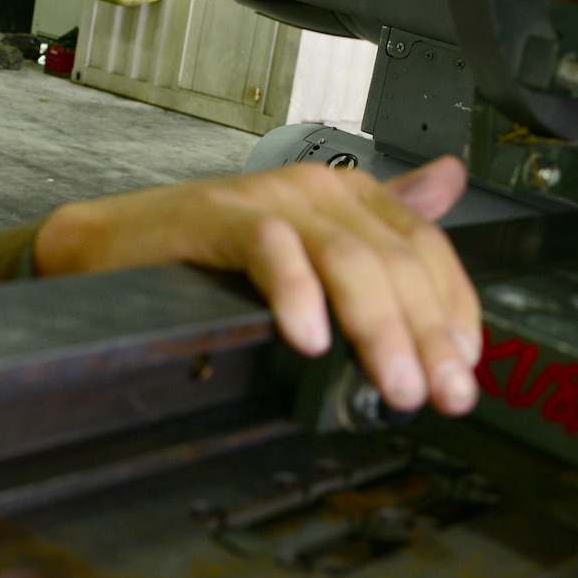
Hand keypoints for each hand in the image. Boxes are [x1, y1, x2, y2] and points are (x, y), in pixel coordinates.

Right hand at [34, 157, 483, 416]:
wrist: (111, 246)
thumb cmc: (208, 255)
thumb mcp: (309, 243)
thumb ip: (380, 223)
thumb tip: (450, 183)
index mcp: (349, 195)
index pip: (426, 246)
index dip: (454, 307)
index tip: (465, 367)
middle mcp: (317, 187)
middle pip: (395, 259)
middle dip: (427, 333)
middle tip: (442, 394)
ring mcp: (269, 199)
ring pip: (347, 259)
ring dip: (379, 328)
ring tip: (394, 385)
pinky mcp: (221, 215)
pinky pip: (273, 251)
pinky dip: (296, 296)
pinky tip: (310, 340)